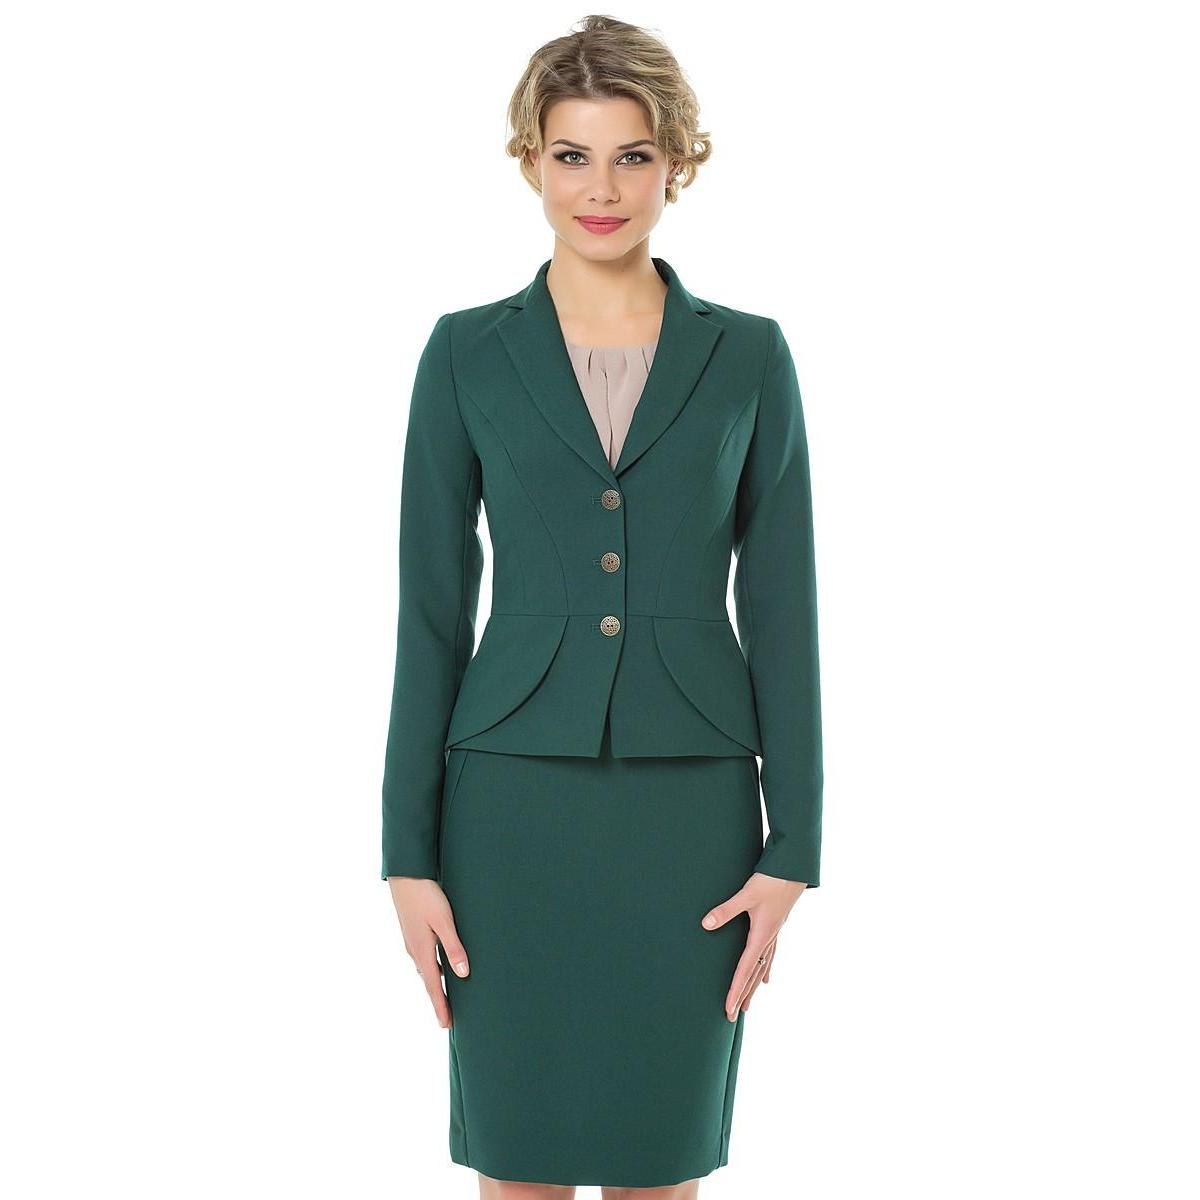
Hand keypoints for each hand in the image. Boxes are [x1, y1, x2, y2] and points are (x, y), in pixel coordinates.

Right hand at [387, 877, 469, 1029]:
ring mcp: (412, 941)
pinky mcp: (414, 932)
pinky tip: (439, 966)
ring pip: (425, 969)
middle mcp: (415, 950)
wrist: (405, 875)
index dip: (441, 1006)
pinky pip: (424, 958)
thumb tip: (463, 975)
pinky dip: (432, 969)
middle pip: (428, 981)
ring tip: (446, 997)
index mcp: (422, 951)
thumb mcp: (444, 921)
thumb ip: (453, 947)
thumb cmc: (426, 895)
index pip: (433, 986)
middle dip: (438, 1000)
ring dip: (435, 985)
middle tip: (448, 1018)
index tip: (446, 1025)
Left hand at [700, 872, 807, 1020]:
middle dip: (743, 996)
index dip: (735, 991)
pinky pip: (769, 957)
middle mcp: (768, 940)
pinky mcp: (775, 927)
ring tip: (747, 1005)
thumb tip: (706, 925)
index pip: (744, 970)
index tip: (728, 1009)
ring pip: (762, 969)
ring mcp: (773, 935)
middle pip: (754, 976)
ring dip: (753, 987)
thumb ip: (726, 910)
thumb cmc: (771, 881)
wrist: (793, 869)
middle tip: (732, 1017)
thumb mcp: (746, 894)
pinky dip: (765, 970)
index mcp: (761, 936)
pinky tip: (767, 978)